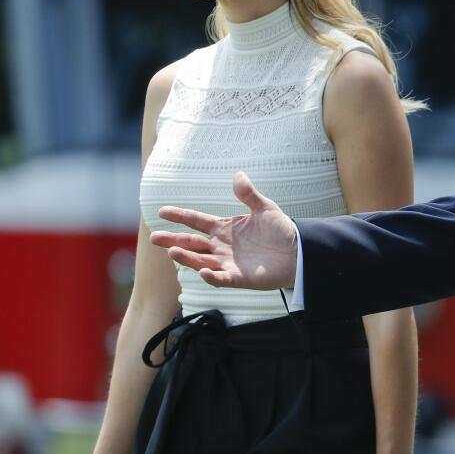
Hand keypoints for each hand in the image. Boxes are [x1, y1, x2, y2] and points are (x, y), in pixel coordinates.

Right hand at [149, 172, 296, 289]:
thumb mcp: (265, 208)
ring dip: (187, 257)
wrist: (299, 253)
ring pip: (201, 260)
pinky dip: (212, 277)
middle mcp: (222, 246)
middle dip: (174, 240)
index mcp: (225, 228)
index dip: (180, 216)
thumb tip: (238, 174)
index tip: (162, 211)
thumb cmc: (281, 231)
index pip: (197, 221)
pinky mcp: (240, 278)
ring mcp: (229, 263)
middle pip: (192, 243)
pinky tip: (203, 272)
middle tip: (154, 237)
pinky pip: (222, 279)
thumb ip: (249, 194)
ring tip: (172, 251)